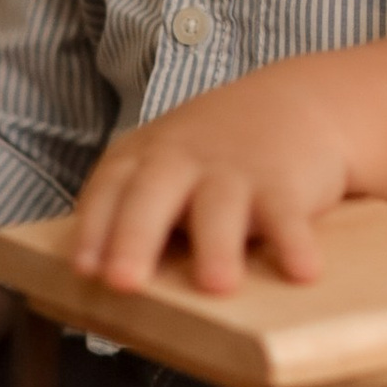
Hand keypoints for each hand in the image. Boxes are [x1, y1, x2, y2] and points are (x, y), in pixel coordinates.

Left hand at [70, 68, 351, 295]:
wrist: (297, 101)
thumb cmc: (212, 153)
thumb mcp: (163, 161)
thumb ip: (129, 208)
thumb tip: (89, 279)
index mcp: (144, 158)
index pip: (108, 190)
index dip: (94, 228)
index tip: (84, 269)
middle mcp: (183, 160)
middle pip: (152, 196)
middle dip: (135, 238)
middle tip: (124, 282)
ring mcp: (234, 169)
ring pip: (220, 207)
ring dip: (218, 245)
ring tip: (217, 286)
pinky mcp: (285, 181)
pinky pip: (288, 214)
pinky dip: (295, 242)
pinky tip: (302, 272)